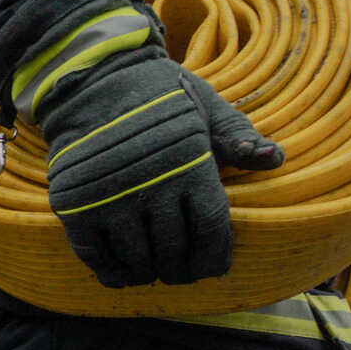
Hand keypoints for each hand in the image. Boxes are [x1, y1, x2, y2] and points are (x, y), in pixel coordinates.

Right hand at [35, 52, 281, 286]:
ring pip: (137, 260)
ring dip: (148, 272)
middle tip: (180, 272)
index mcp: (191, 162)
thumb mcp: (206, 108)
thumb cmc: (159, 95)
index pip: (211, 230)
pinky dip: (112, 271)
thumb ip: (238, 137)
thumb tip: (276, 159)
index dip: (214, 257)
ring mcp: (110, 196)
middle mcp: (152, 183)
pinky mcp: (74, 204)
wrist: (92, 77)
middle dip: (181, 270)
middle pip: (174, 252)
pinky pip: (96, 257)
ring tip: (152, 269)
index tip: (212, 267)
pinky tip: (121, 269)